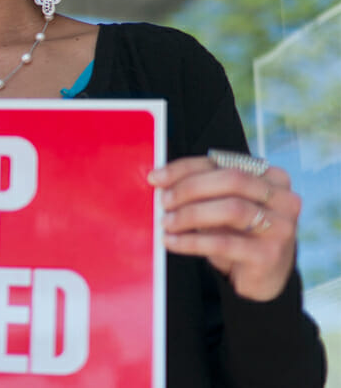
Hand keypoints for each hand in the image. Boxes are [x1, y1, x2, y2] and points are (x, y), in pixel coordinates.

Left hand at [150, 155, 301, 300]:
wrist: (261, 277)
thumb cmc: (237, 234)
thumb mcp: (222, 207)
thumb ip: (202, 189)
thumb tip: (160, 179)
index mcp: (273, 178)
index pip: (224, 163)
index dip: (185, 168)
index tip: (155, 177)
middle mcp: (284, 199)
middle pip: (233, 180)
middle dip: (190, 188)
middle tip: (163, 201)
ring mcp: (282, 227)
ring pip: (232, 209)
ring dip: (190, 214)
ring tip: (166, 223)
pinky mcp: (270, 254)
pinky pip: (225, 244)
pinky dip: (192, 241)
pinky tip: (172, 242)